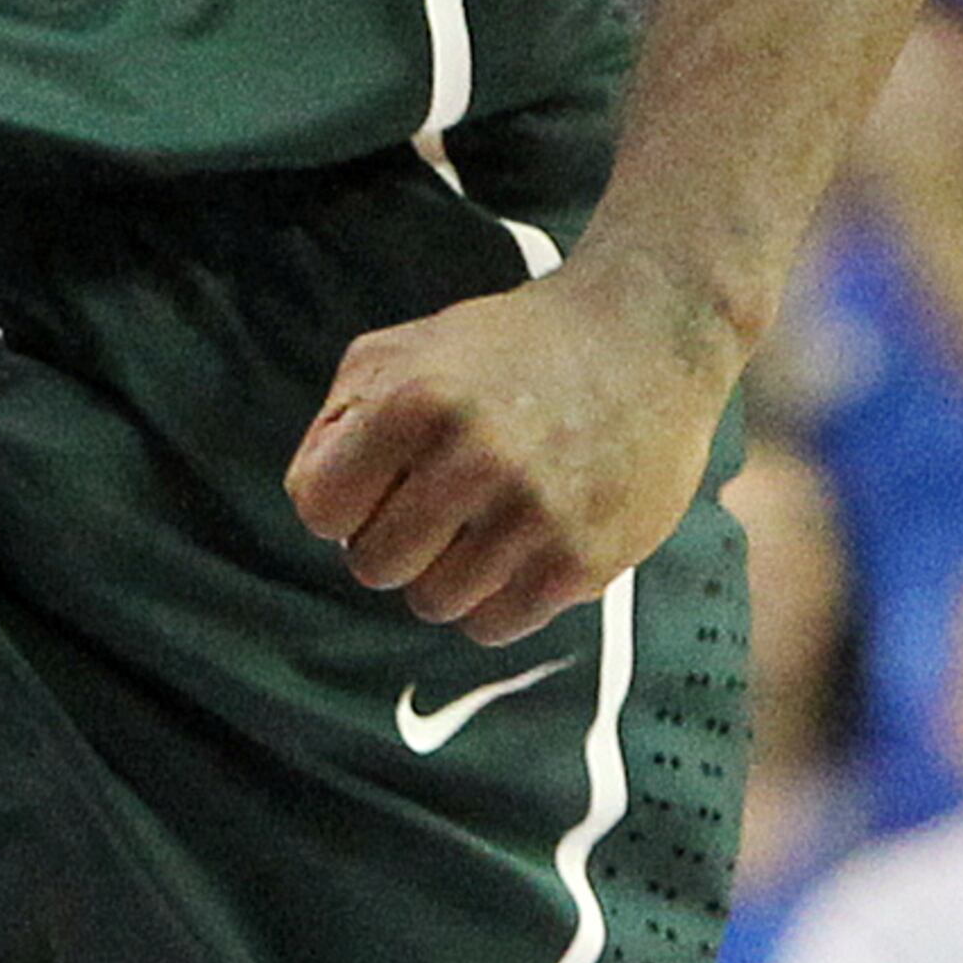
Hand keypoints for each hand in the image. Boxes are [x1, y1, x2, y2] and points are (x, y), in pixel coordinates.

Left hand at [284, 252, 732, 643]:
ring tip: (478, 523)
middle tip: (432, 506)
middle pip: (374, 566)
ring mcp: (533, 515)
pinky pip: (495, 626)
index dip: (340, 504)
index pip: (320, 509)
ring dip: (443, 573)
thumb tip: (317, 509)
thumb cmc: (507, 346)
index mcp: (414, 401)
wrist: (644, 335)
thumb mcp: (402, 349)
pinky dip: (492, 600)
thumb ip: (340, 421)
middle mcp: (474, 459)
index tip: (375, 486)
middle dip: (391, 541)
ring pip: (433, 603)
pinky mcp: (584, 560)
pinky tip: (514, 550)